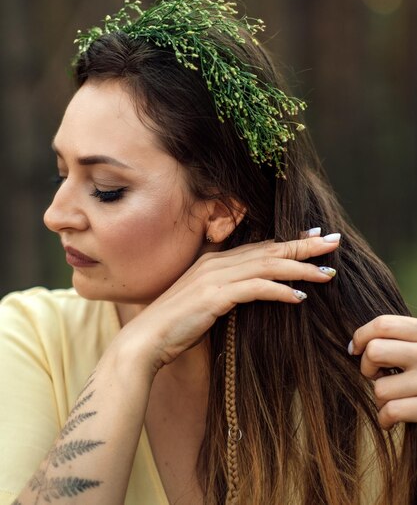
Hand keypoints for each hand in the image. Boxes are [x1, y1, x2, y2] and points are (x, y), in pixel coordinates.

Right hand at [117, 234, 339, 374]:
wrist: (147, 340)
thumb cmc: (176, 326)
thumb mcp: (204, 302)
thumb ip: (226, 292)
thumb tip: (252, 293)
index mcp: (214, 261)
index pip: (259, 246)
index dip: (289, 240)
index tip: (314, 235)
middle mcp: (216, 262)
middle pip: (269, 249)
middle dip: (304, 244)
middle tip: (333, 241)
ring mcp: (215, 277)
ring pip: (267, 265)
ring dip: (300, 267)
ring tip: (326, 272)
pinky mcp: (215, 296)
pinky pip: (256, 289)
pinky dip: (280, 291)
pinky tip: (299, 297)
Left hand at [349, 315, 416, 428]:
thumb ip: (402, 339)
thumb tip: (354, 346)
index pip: (383, 324)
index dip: (361, 335)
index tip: (354, 349)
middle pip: (374, 351)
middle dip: (367, 367)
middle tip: (377, 375)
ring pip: (380, 388)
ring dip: (380, 398)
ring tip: (392, 399)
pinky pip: (391, 411)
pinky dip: (384, 419)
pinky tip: (389, 419)